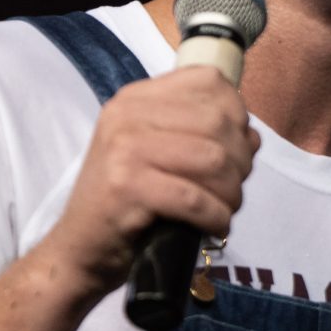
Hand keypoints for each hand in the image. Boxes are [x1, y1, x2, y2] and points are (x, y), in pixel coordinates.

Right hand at [36, 67, 260, 298]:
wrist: (79, 249)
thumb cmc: (124, 204)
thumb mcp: (156, 155)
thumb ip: (199, 137)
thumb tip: (252, 138)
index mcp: (135, 99)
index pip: (208, 82)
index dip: (236, 115)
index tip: (235, 149)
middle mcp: (127, 115)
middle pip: (218, 122)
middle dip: (240, 161)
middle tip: (232, 190)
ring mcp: (123, 150)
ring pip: (213, 160)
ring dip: (231, 192)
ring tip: (224, 209)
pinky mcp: (127, 188)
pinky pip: (195, 198)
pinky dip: (216, 217)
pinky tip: (214, 227)